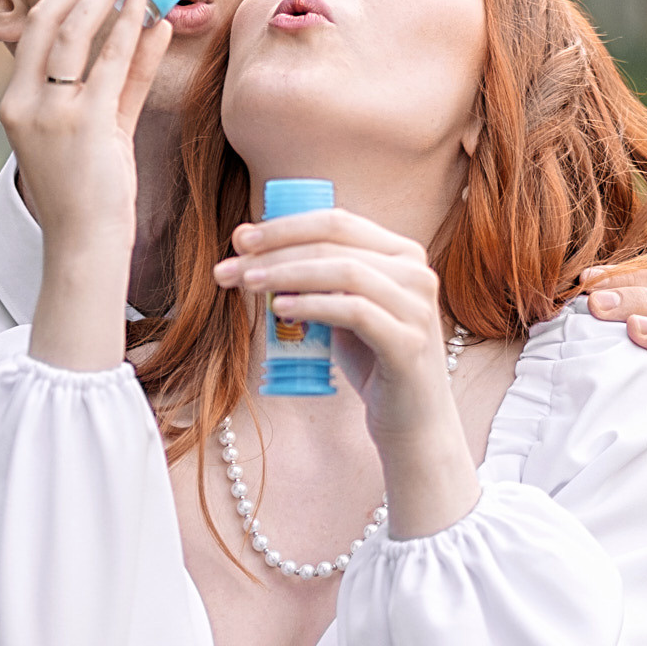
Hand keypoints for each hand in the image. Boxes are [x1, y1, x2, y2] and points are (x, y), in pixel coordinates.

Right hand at [4, 0, 170, 370]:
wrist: (85, 245)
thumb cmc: (92, 190)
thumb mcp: (101, 127)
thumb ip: (122, 77)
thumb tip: (150, 25)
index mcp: (16, 102)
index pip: (38, 29)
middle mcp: (25, 103)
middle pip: (51, 20)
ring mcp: (52, 114)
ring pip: (77, 33)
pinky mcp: (85, 125)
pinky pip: (108, 64)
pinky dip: (129, 30)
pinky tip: (149, 11)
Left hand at [217, 208, 478, 537]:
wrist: (415, 423)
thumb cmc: (373, 362)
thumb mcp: (342, 311)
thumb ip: (311, 279)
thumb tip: (248, 247)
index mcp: (402, 253)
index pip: (336, 222)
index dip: (285, 225)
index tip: (240, 239)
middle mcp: (416, 272)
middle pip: (333, 243)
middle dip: (275, 250)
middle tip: (229, 268)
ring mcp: (417, 307)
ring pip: (343, 271)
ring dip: (287, 273)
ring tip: (247, 284)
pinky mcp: (408, 343)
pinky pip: (354, 311)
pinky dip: (314, 304)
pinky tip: (281, 308)